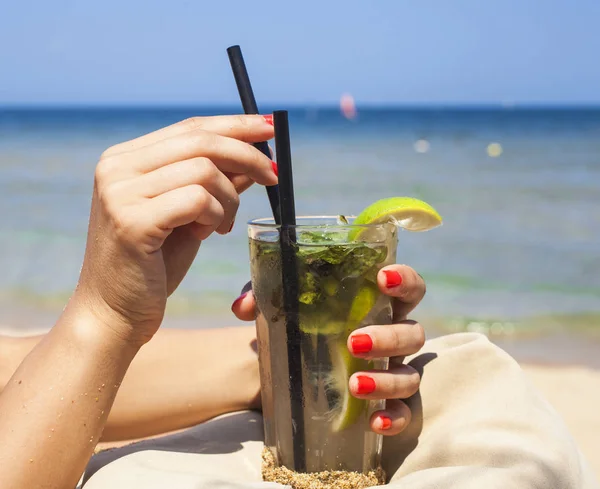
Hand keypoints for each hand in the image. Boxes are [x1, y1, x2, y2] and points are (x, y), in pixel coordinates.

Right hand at [76, 115, 275, 345]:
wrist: (114, 313)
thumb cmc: (153, 264)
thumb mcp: (190, 215)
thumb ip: (215, 183)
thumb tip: (253, 158)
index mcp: (125, 159)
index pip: (190, 127)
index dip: (235, 125)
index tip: (271, 127)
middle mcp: (116, 168)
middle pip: (200, 141)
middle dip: (247, 155)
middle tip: (275, 176)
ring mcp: (120, 193)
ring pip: (204, 171)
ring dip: (228, 200)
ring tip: (221, 226)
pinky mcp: (132, 221)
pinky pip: (198, 200)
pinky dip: (216, 216)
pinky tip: (206, 235)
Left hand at [231, 264, 425, 435]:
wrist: (287, 374)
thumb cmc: (296, 331)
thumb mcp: (279, 311)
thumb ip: (262, 299)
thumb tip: (243, 305)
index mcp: (376, 307)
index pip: (408, 288)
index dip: (405, 280)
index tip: (383, 278)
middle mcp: (392, 338)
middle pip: (414, 333)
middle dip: (390, 337)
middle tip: (354, 342)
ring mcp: (393, 372)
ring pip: (411, 375)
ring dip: (386, 380)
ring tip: (354, 384)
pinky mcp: (387, 404)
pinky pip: (405, 414)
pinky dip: (394, 418)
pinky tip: (374, 422)